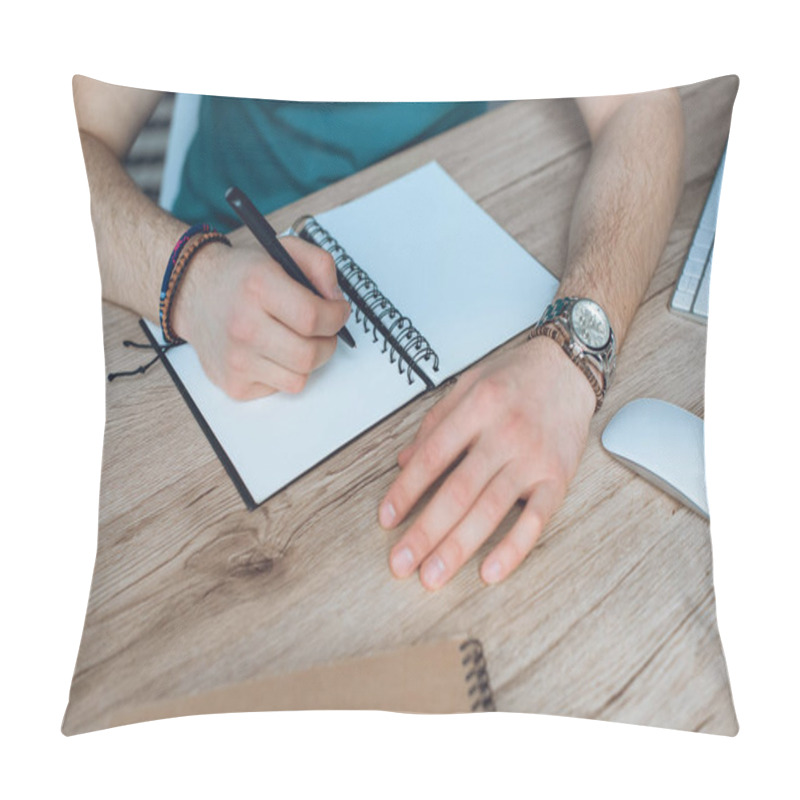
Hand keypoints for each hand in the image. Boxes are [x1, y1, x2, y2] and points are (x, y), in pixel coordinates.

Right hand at [172, 235, 350, 400]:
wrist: (193, 293)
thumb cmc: (241, 276)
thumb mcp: (282, 250)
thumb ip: (319, 265)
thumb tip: (336, 301)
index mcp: (257, 286)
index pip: (313, 317)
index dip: (336, 317)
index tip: (337, 312)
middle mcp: (243, 325)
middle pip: (310, 354)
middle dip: (327, 343)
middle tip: (322, 331)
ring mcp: (236, 359)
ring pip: (300, 378)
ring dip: (307, 360)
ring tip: (295, 340)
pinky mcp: (234, 384)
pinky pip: (280, 388)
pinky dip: (285, 373)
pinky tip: (272, 352)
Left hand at [378, 335, 596, 589]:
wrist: (569, 368)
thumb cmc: (516, 377)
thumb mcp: (467, 385)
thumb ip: (434, 424)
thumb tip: (403, 462)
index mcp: (477, 408)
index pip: (433, 457)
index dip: (406, 490)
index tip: (386, 519)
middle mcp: (504, 433)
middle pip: (458, 491)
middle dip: (426, 532)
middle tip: (402, 563)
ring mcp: (533, 458)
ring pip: (490, 509)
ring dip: (458, 547)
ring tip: (433, 575)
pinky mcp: (558, 478)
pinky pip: (535, 519)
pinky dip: (513, 548)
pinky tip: (490, 571)